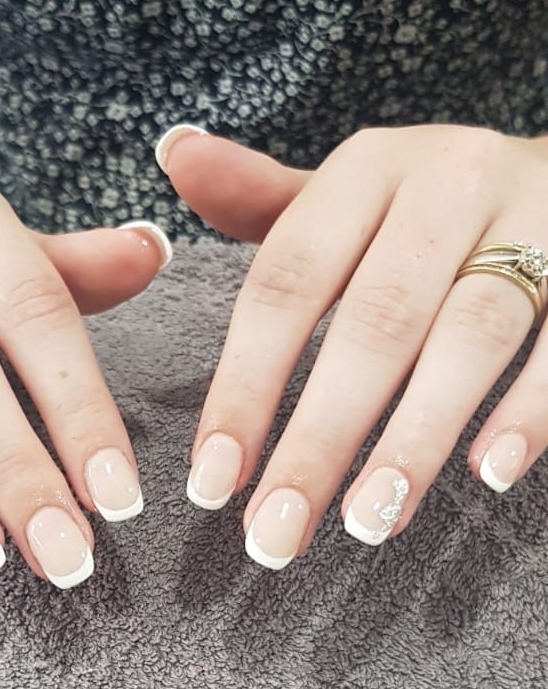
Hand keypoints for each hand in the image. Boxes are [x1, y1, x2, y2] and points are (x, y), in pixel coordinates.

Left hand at [158, 122, 547, 564]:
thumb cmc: (436, 206)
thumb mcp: (351, 190)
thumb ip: (263, 197)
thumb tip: (175, 153)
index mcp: (370, 168)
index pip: (288, 281)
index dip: (245, 384)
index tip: (211, 482)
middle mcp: (450, 183)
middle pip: (375, 322)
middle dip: (319, 438)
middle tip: (276, 535)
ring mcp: (536, 220)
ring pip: (471, 335)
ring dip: (416, 437)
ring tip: (368, 523)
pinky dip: (530, 410)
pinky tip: (489, 472)